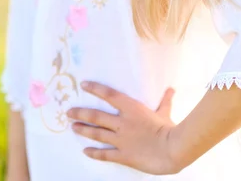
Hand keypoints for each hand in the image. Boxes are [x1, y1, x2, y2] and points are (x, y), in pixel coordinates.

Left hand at [66, 81, 180, 174]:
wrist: (172, 149)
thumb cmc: (169, 129)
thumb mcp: (165, 112)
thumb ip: (165, 101)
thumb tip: (171, 89)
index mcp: (132, 108)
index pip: (109, 95)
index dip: (95, 89)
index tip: (83, 85)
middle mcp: (122, 122)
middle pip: (96, 115)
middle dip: (81, 113)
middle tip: (68, 112)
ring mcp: (121, 139)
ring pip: (97, 133)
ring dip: (83, 129)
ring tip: (72, 126)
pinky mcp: (123, 154)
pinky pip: (105, 154)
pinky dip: (94, 152)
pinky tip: (85, 151)